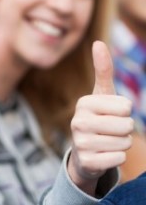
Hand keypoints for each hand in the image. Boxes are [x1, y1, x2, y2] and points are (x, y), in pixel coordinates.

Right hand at [68, 41, 133, 194]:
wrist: (84, 151)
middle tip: (110, 130)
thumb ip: (103, 69)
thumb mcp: (102, 94)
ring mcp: (80, 143)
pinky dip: (116, 158)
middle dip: (125, 129)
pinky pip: (118, 158)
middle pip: (126, 125)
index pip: (126, 106)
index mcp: (84, 103)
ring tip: (107, 141)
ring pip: (124, 143)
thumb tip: (98, 42)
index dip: (125, 111)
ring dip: (122, 144)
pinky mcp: (86, 161)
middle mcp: (78, 121)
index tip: (111, 113)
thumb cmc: (98, 117)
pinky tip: (103, 154)